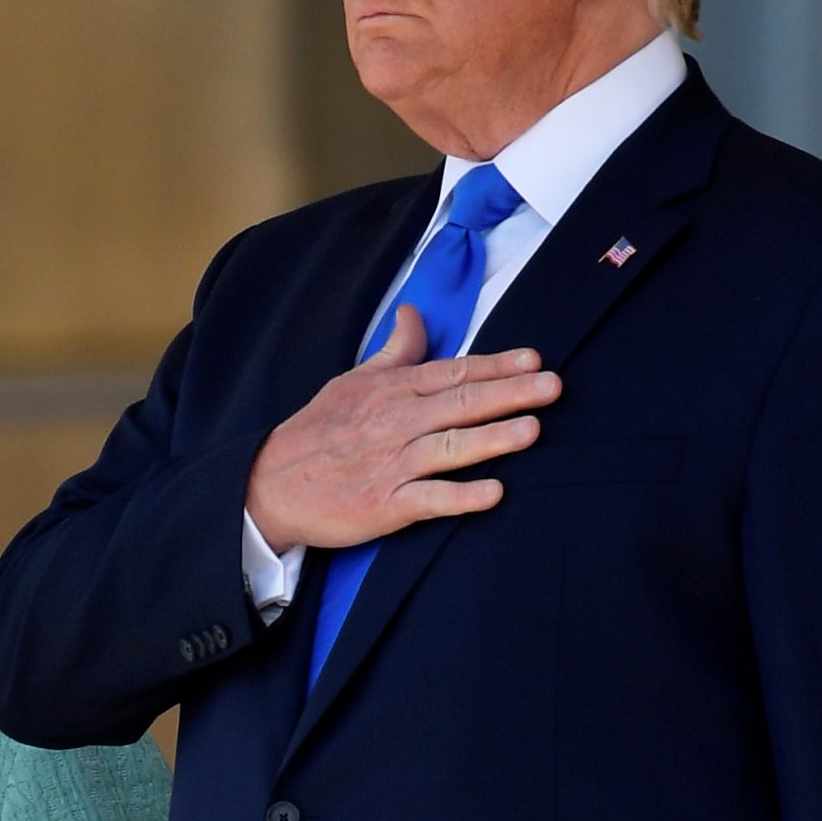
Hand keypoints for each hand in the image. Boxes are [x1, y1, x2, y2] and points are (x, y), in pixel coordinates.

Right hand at [244, 306, 561, 552]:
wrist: (268, 486)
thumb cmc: (316, 433)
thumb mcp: (351, 382)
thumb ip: (394, 353)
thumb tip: (414, 314)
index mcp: (389, 391)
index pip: (451, 373)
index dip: (495, 366)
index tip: (534, 361)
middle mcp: (394, 424)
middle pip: (459, 404)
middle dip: (509, 394)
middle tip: (552, 387)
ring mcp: (389, 466)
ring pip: (448, 448)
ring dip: (490, 438)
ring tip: (531, 430)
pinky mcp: (382, 506)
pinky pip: (427, 500)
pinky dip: (460, 497)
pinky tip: (493, 494)